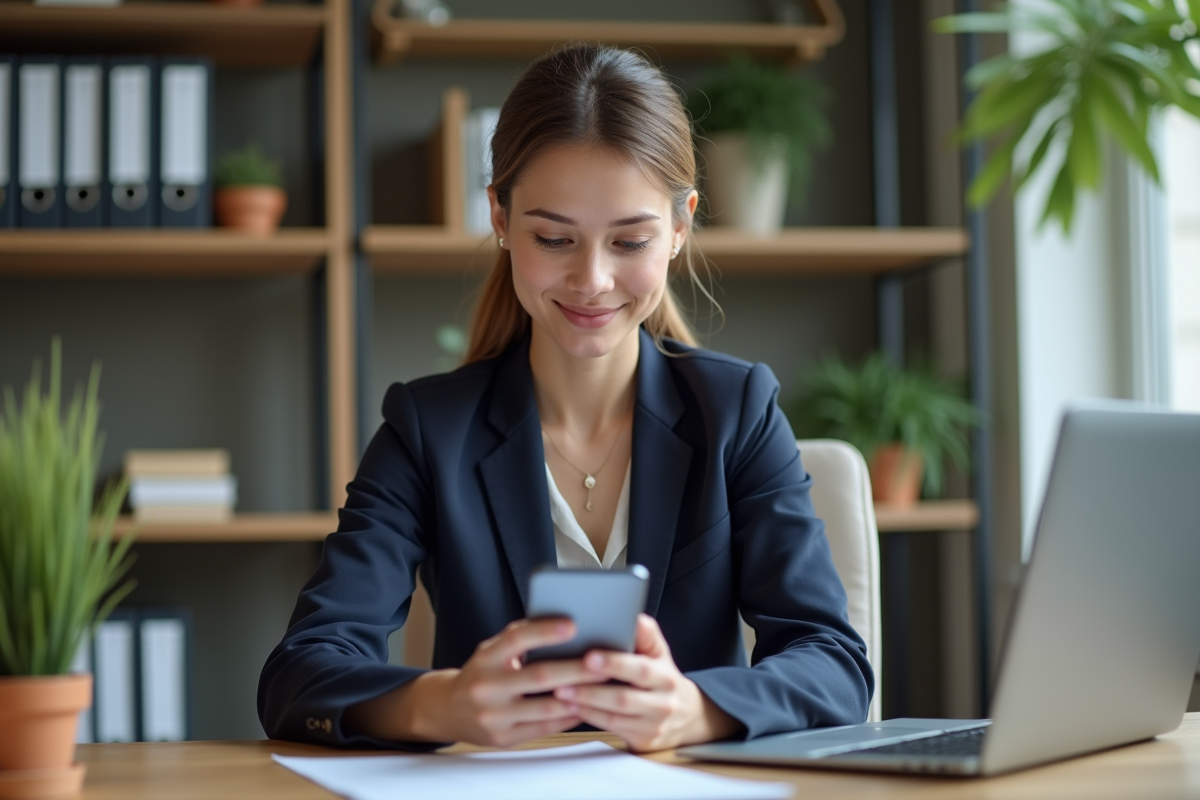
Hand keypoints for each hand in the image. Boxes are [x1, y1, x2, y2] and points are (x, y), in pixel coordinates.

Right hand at [409, 618, 608, 746]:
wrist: (448, 710)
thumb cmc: (480, 673)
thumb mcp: (490, 650)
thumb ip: (518, 639)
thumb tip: (559, 624)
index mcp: (485, 659)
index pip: (515, 639)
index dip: (544, 631)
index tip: (572, 624)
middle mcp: (487, 687)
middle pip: (539, 676)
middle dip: (576, 669)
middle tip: (603, 661)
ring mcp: (493, 716)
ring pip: (546, 707)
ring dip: (578, 696)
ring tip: (602, 686)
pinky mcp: (502, 738)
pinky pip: (544, 728)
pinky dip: (568, 717)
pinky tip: (585, 706)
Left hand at [552, 614, 741, 751]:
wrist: (687, 717)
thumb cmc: (663, 678)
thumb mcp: (660, 654)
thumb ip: (647, 634)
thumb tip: (633, 616)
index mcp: (666, 676)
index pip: (641, 669)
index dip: (615, 663)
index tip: (589, 656)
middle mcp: (663, 702)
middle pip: (624, 698)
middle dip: (591, 689)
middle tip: (562, 680)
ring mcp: (653, 725)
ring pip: (614, 716)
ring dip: (585, 704)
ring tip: (560, 693)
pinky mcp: (642, 740)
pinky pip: (611, 728)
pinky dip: (589, 716)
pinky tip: (571, 707)